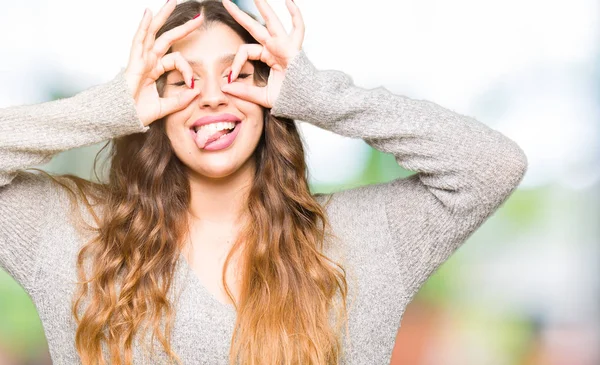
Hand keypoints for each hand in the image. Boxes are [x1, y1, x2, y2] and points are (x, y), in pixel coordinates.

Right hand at [124, 1, 203, 126]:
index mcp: (155, 70)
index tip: (193, 84)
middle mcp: (148, 61)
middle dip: (181, 26)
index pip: (177, 60)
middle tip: (197, 16)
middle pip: (166, 37)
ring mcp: (140, 59)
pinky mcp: (134, 62)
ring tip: (172, 2)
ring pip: (153, 33)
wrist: (120, 119)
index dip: (187, 69)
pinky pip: (139, 40)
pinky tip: (149, 13)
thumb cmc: (136, 113)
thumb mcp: (164, 107)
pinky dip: (144, 26)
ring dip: (163, 17)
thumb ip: (180, 100)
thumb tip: (197, 91)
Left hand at [220, 0, 304, 107]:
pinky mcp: (294, 49)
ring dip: (263, 6)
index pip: (246, 51)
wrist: (307, 103)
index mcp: (269, 56)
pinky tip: (289, 1)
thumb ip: (245, 92)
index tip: (230, 78)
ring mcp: (286, 45)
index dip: (236, 62)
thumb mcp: (262, 96)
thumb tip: (225, 87)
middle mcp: (276, 47)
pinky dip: (296, 15)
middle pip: (254, 27)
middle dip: (240, 14)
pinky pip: (298, 28)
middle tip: (226, 0)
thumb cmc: (290, 99)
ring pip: (272, 21)